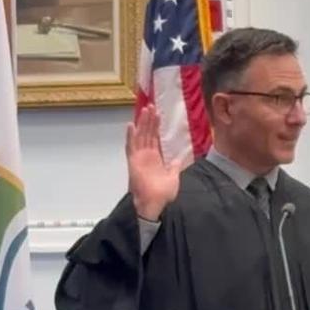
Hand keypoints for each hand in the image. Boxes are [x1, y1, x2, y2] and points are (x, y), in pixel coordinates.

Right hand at [126, 105, 181, 220]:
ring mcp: (139, 158)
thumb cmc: (163, 193)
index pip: (155, 139)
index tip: (158, 115)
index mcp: (156, 159)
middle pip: (147, 134)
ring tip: (145, 110)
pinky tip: (131, 125)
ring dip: (142, 124)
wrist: (154, 203)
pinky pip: (131, 147)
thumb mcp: (173, 177)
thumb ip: (175, 167)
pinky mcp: (133, 162)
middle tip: (152, 107)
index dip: (156, 127)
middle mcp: (147, 156)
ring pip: (140, 136)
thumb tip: (179, 159)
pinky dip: (130, 136)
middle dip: (150, 121)